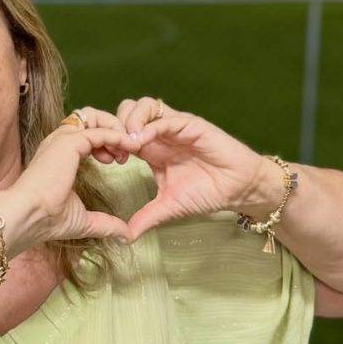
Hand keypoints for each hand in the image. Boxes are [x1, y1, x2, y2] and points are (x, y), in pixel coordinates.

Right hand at [12, 122, 140, 243]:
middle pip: (90, 118)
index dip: (107, 141)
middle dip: (114, 130)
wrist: (30, 217)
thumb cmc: (48, 220)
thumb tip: (126, 237)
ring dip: (115, 128)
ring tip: (128, 148)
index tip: (120, 161)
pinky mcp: (68, 142)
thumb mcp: (84, 220)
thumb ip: (106, 224)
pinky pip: (98, 130)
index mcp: (60, 155)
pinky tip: (129, 148)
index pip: (86, 133)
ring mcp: (62, 139)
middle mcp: (59, 142)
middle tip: (127, 153)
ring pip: (94, 116)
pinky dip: (117, 135)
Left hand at [116, 97, 273, 239]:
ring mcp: (175, 126)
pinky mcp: (191, 124)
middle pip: (127, 110)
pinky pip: (165, 117)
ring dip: (129, 121)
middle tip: (113, 149)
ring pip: (143, 106)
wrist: (238, 190)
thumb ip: (146, 218)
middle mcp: (160, 133)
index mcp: (151, 149)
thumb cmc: (206, 193)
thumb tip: (124, 237)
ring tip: (126, 144)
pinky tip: (141, 142)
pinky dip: (149, 126)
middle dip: (114, 125)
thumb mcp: (168, 207)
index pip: (120, 131)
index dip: (108, 140)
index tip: (104, 160)